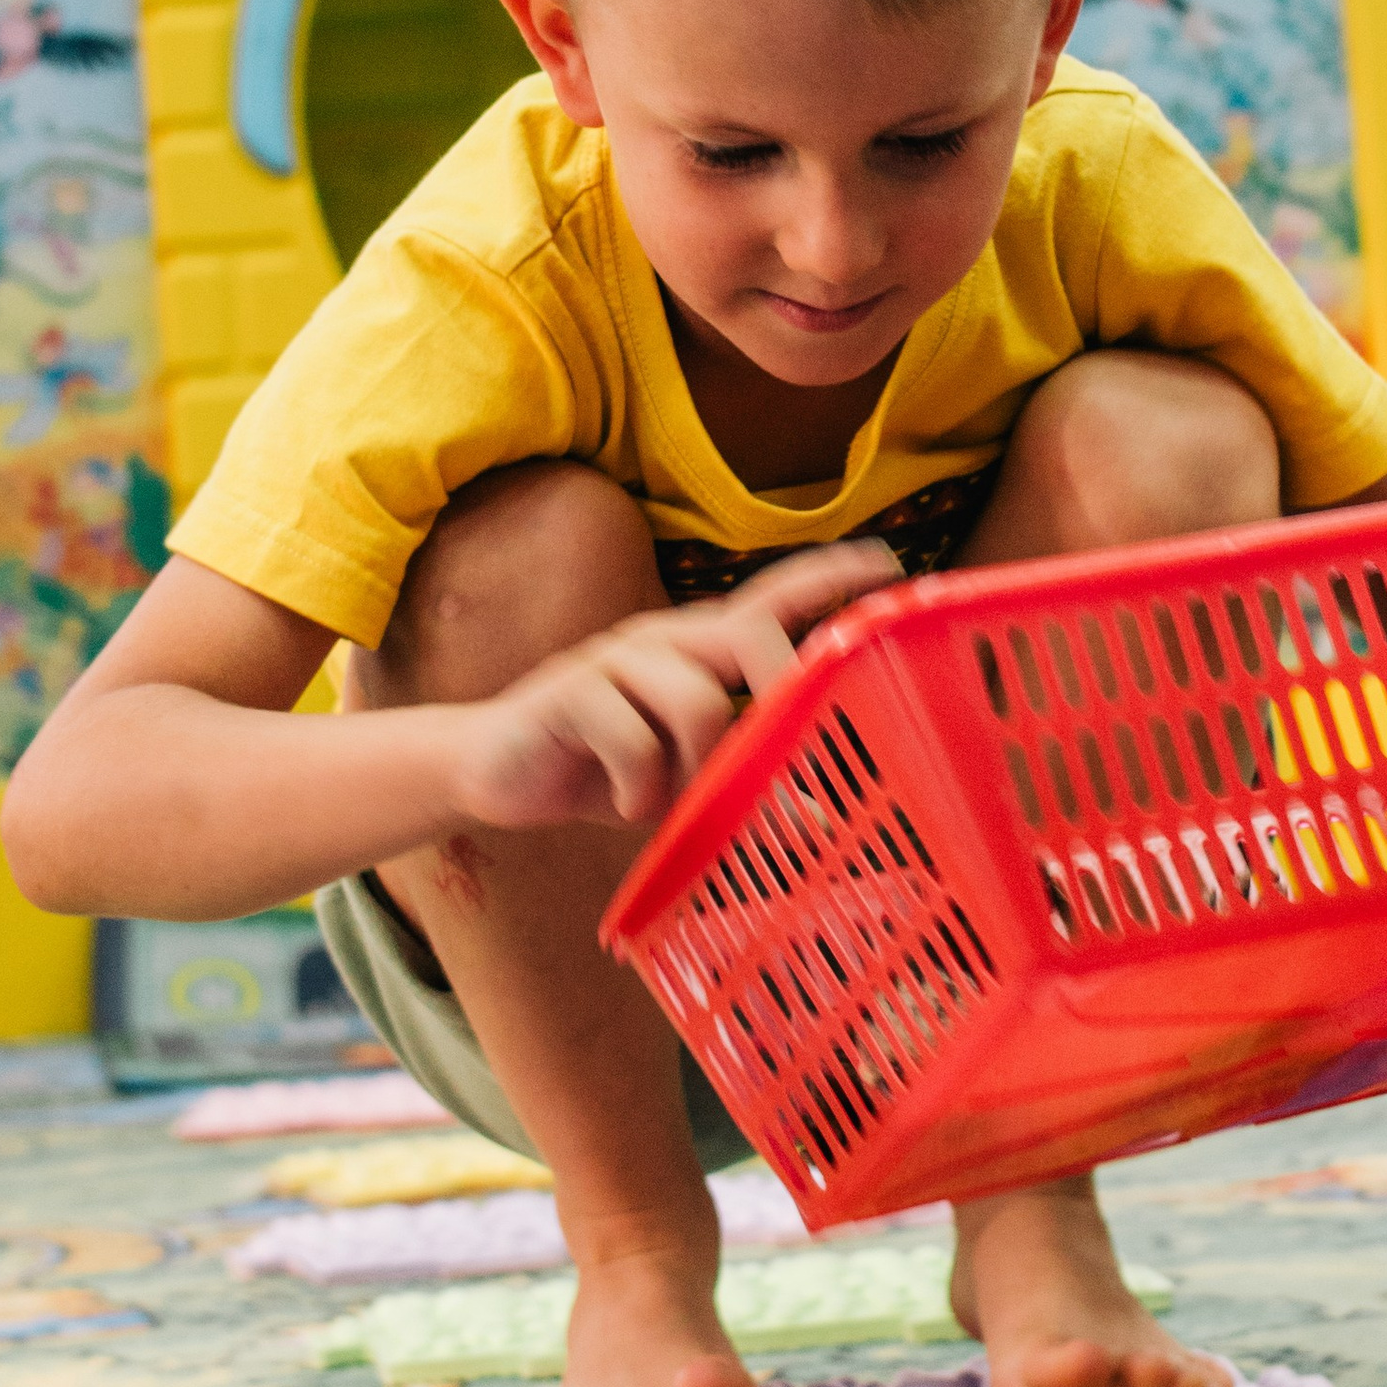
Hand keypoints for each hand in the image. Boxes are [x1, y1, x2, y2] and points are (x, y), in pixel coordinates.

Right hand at [438, 538, 899, 833]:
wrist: (495, 772)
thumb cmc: (608, 769)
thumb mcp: (685, 779)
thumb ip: (746, 783)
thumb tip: (824, 822)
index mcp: (701, 646)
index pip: (776, 595)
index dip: (832, 575)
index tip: (891, 565)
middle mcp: (666, 637)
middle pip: (750, 632)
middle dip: (782, 688)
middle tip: (788, 751)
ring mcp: (616, 657)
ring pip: (699, 702)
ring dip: (694, 770)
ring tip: (667, 798)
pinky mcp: (570, 691)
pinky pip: (634, 743)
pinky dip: (639, 789)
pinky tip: (620, 802)